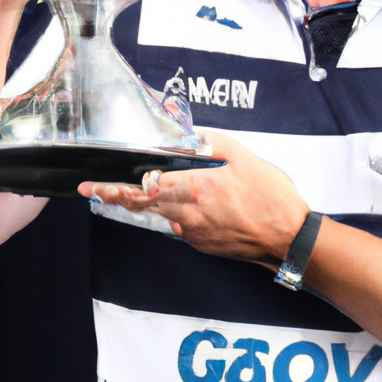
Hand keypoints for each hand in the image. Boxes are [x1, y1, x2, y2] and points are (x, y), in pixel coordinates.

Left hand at [78, 132, 308, 269]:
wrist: (289, 239)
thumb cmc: (272, 199)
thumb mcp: (244, 157)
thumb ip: (213, 144)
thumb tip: (191, 137)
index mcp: (195, 189)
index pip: (143, 190)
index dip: (113, 189)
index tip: (92, 187)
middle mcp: (189, 215)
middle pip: (144, 205)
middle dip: (120, 195)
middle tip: (99, 189)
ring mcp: (195, 233)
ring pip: (164, 214)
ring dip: (158, 201)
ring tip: (169, 188)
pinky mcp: (203, 245)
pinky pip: (183, 225)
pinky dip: (182, 212)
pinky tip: (201, 203)